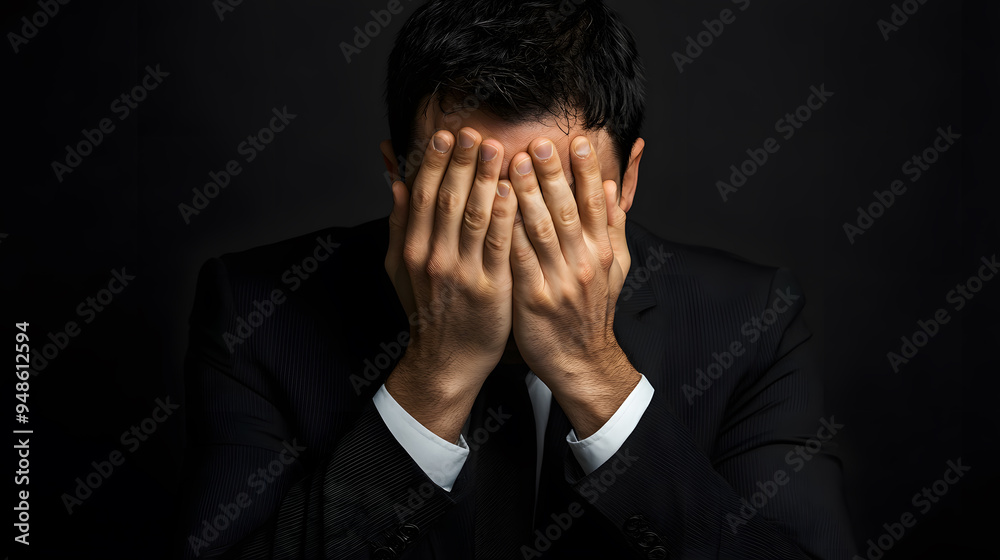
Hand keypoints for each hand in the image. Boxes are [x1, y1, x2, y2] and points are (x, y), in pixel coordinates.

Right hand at [384, 128, 516, 440]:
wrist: (446, 360)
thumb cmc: (428, 311)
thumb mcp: (399, 268)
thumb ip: (399, 223)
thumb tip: (395, 180)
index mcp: (412, 249)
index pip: (422, 195)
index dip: (434, 162)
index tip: (446, 134)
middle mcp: (433, 258)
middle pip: (447, 199)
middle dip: (462, 163)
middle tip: (476, 131)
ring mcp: (461, 274)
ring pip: (473, 218)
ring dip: (485, 180)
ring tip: (498, 149)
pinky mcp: (489, 290)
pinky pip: (498, 247)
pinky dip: (504, 217)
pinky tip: (512, 192)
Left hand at [508, 135, 639, 437]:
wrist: (581, 361)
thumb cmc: (591, 311)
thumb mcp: (615, 269)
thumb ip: (611, 227)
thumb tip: (610, 187)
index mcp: (601, 252)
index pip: (594, 203)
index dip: (585, 171)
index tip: (576, 140)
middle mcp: (583, 263)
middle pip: (566, 210)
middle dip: (552, 174)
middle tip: (538, 143)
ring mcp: (558, 281)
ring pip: (541, 230)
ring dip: (527, 194)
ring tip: (513, 164)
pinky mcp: (533, 299)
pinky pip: (518, 260)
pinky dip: (508, 232)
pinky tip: (495, 209)